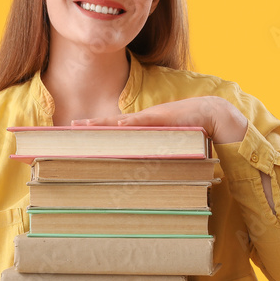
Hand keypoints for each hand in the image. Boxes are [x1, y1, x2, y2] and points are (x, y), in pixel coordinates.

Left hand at [73, 96, 247, 143]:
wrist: (210, 113)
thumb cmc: (187, 129)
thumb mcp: (165, 142)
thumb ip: (151, 151)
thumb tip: (138, 167)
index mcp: (140, 128)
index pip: (113, 130)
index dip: (95, 131)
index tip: (76, 134)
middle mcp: (141, 122)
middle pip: (111, 125)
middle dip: (91, 127)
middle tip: (70, 127)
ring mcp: (150, 119)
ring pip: (121, 123)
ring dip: (103, 125)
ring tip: (84, 126)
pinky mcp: (162, 118)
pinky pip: (144, 121)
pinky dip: (131, 123)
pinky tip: (118, 125)